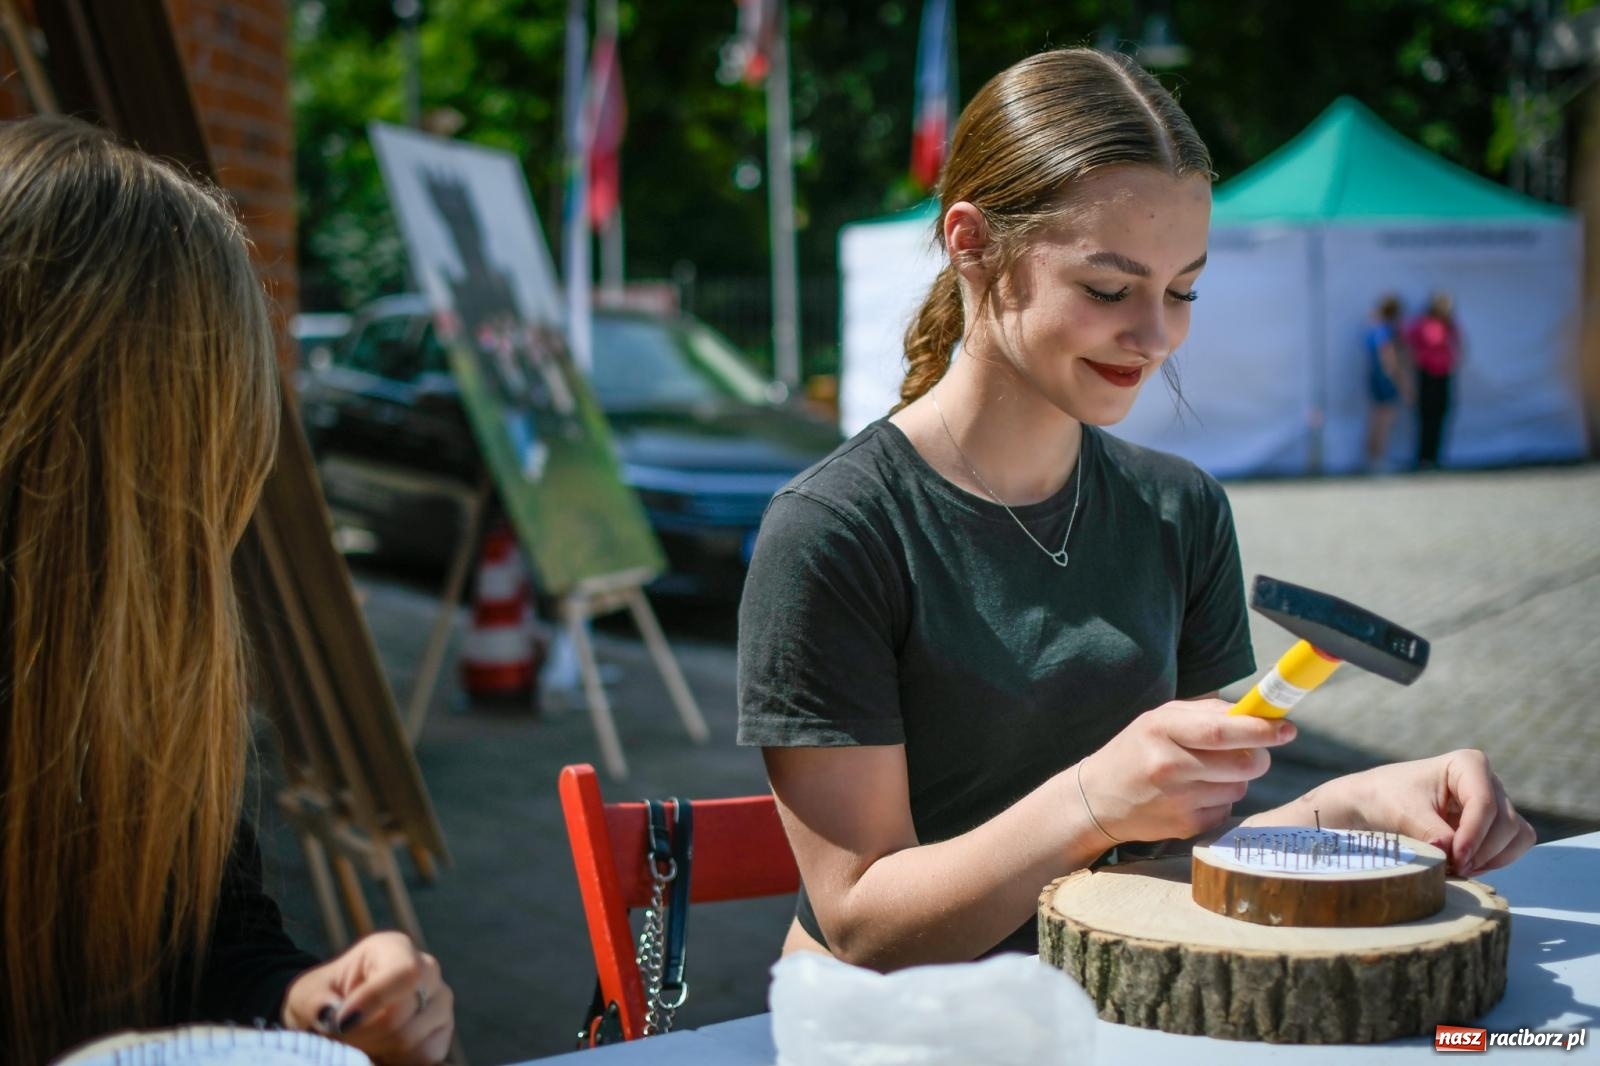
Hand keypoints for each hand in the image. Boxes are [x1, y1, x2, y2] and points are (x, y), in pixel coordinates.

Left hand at [283, 931, 454, 1064]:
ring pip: (411, 1043)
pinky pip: (424, 1058)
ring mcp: (440, 1003)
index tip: (341, 1024)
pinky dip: (395, 1061)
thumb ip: (315, 1002)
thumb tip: (330, 1015)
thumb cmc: (325, 996)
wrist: (341, 1014)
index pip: (404, 973)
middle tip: (338, 1037)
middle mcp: (428, 971)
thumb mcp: (307, 994)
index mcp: (395, 949)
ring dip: (376, 1051)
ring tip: (357, 1042)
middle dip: (362, 1036)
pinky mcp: (443, 1033)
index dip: (374, 1001)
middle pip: (400, 1018)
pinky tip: (378, 1050)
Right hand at [1079, 700, 1296, 842]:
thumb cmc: (1135, 751)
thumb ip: (1206, 713)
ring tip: (1208, 774)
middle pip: (1242, 762)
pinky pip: (1226, 809)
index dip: (1261, 730)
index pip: (1223, 730)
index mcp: (1161, 730)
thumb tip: (1256, 714)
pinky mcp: (1185, 827)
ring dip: (1237, 779)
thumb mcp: (1159, 720)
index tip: (1286, 728)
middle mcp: (1169, 765)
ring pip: (1240, 787)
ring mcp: (1178, 800)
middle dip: (1258, 755)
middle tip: (1253, 751)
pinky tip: (1194, 795)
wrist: (1097, 800)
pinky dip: (1220, 800)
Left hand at [1300, 749, 1534, 876]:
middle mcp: (1488, 780)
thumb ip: (1431, 833)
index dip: (1474, 836)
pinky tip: (1467, 865)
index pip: (1484, 803)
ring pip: (1516, 835)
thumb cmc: (1386, 799)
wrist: (1374, 805)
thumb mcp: (1404, 814)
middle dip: (1481, 850)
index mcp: (1468, 764)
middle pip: (1505, 823)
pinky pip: (1514, 845)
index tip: (1454, 859)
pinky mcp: (1496, 823)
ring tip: (1458, 867)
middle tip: (1453, 867)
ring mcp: (1495, 801)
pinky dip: (1496, 860)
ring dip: (1492, 858)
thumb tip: (1451, 852)